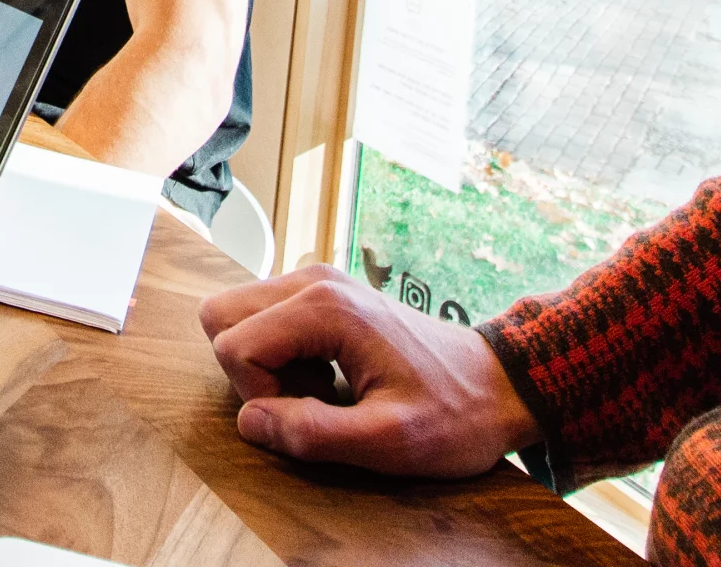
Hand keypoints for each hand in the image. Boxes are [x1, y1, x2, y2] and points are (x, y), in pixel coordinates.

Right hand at [199, 263, 536, 474]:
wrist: (499, 384)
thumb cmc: (455, 414)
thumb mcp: (390, 441)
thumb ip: (314, 433)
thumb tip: (250, 422)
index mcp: (325, 308)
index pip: (234, 346)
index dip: (258, 395)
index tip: (310, 414)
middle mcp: (313, 279)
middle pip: (220, 315)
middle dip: (248, 371)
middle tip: (304, 399)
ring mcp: (317, 280)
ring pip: (237, 314)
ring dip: (264, 362)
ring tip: (320, 388)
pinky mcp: (323, 292)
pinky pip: (265, 317)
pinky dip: (279, 352)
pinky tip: (325, 375)